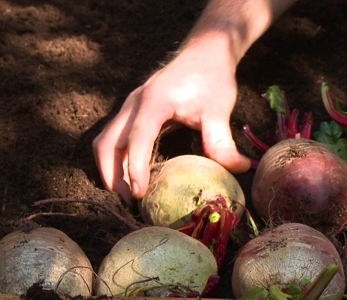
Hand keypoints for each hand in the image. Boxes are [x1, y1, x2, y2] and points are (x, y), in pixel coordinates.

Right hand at [93, 44, 250, 203]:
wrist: (205, 51)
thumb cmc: (212, 77)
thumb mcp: (219, 109)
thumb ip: (222, 141)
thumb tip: (240, 169)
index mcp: (153, 101)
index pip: (136, 138)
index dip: (135, 168)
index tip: (140, 193)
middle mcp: (134, 103)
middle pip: (107, 143)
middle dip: (112, 174)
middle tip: (130, 201)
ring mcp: (130, 107)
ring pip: (106, 141)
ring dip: (110, 168)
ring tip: (129, 194)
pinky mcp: (133, 112)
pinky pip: (114, 138)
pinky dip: (117, 159)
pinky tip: (133, 177)